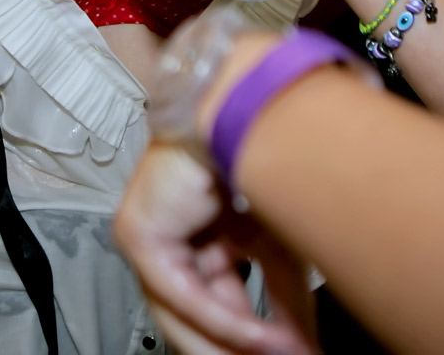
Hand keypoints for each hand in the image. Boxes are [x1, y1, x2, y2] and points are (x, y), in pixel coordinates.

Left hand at [115, 144, 315, 354]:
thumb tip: (303, 346)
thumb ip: (286, 300)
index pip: (219, 299)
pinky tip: (256, 338)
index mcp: (203, 231)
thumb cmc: (263, 159)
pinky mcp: (140, 235)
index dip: (249, 335)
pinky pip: (180, 291)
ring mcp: (150, 233)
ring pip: (183, 311)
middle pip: (197, 312)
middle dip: (235, 346)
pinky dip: (221, 318)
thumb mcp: (280, 245)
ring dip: (230, 343)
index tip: (288, 353)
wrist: (245, 112)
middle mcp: (172, 233)